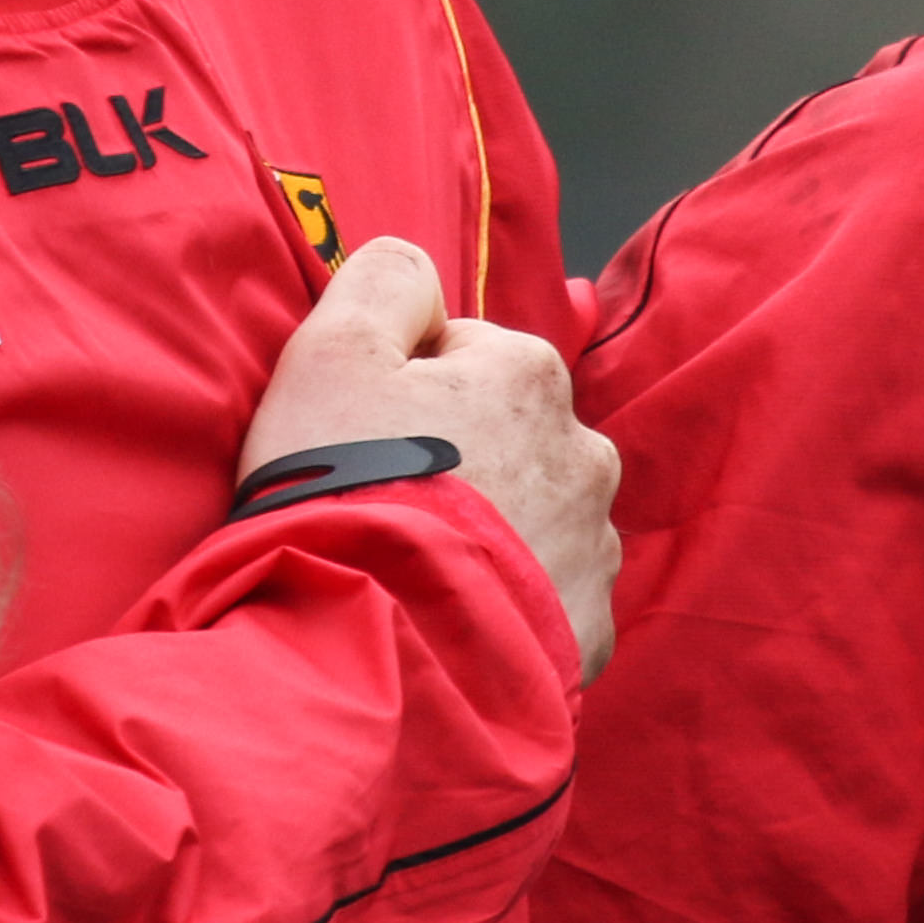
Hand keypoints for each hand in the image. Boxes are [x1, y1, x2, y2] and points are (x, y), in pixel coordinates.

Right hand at [239, 237, 622, 679]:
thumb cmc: (343, 493)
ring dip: (487, 537)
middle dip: (458, 464)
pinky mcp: (588, 632)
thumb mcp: (330, 353)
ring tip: (413, 574)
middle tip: (383, 510)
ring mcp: (593, 549)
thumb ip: (384, 281)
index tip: (360, 441)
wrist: (374, 650)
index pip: (464, 356)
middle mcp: (584, 453)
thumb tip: (419, 271)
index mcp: (529, 374)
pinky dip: (503, 607)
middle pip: (507, 439)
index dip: (401, 393)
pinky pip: (545, 603)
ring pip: (533, 521)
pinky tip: (445, 622)